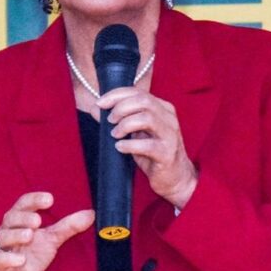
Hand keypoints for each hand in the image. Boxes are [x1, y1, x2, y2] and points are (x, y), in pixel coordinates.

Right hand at [0, 191, 93, 270]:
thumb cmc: (30, 256)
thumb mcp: (51, 240)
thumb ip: (68, 227)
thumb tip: (90, 214)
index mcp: (20, 221)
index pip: (24, 204)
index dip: (34, 199)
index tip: (49, 199)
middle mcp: (8, 231)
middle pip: (11, 217)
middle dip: (23, 217)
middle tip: (38, 220)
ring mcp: (2, 248)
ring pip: (3, 237)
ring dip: (16, 235)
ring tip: (29, 235)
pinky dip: (9, 258)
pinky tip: (21, 259)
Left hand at [96, 87, 197, 209]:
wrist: (175, 177)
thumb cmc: (153, 153)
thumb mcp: (136, 132)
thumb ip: (119, 118)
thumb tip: (95, 108)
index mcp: (162, 108)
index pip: (138, 92)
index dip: (116, 95)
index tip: (100, 103)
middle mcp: (168, 118)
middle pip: (143, 100)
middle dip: (120, 108)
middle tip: (109, 121)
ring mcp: (170, 135)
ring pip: (147, 118)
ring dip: (125, 124)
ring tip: (115, 135)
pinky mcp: (167, 153)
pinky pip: (147, 145)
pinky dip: (129, 145)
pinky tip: (120, 147)